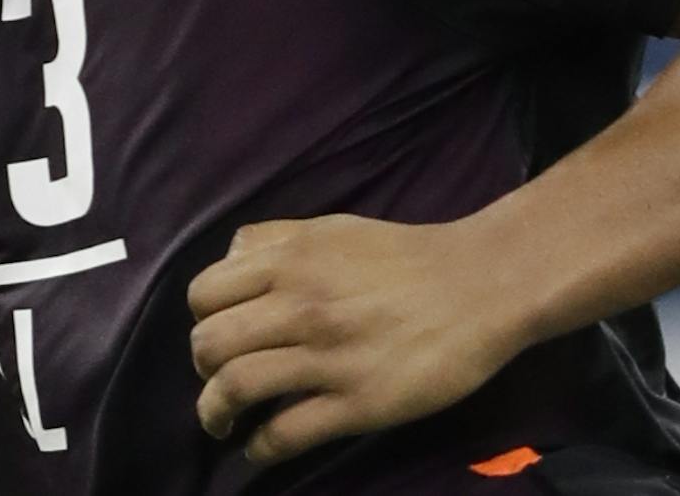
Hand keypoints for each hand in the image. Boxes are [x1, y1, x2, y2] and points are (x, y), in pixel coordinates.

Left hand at [187, 214, 521, 466]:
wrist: (478, 285)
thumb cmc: (404, 256)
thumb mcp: (330, 229)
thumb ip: (276, 239)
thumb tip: (229, 260)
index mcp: (289, 260)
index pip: (205, 293)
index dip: (201, 319)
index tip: (216, 335)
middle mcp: (298, 305)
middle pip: (210, 344)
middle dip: (202, 369)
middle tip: (217, 380)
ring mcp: (326, 356)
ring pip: (236, 387)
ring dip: (215, 413)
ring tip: (222, 423)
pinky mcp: (357, 403)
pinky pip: (285, 433)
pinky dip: (259, 448)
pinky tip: (259, 450)